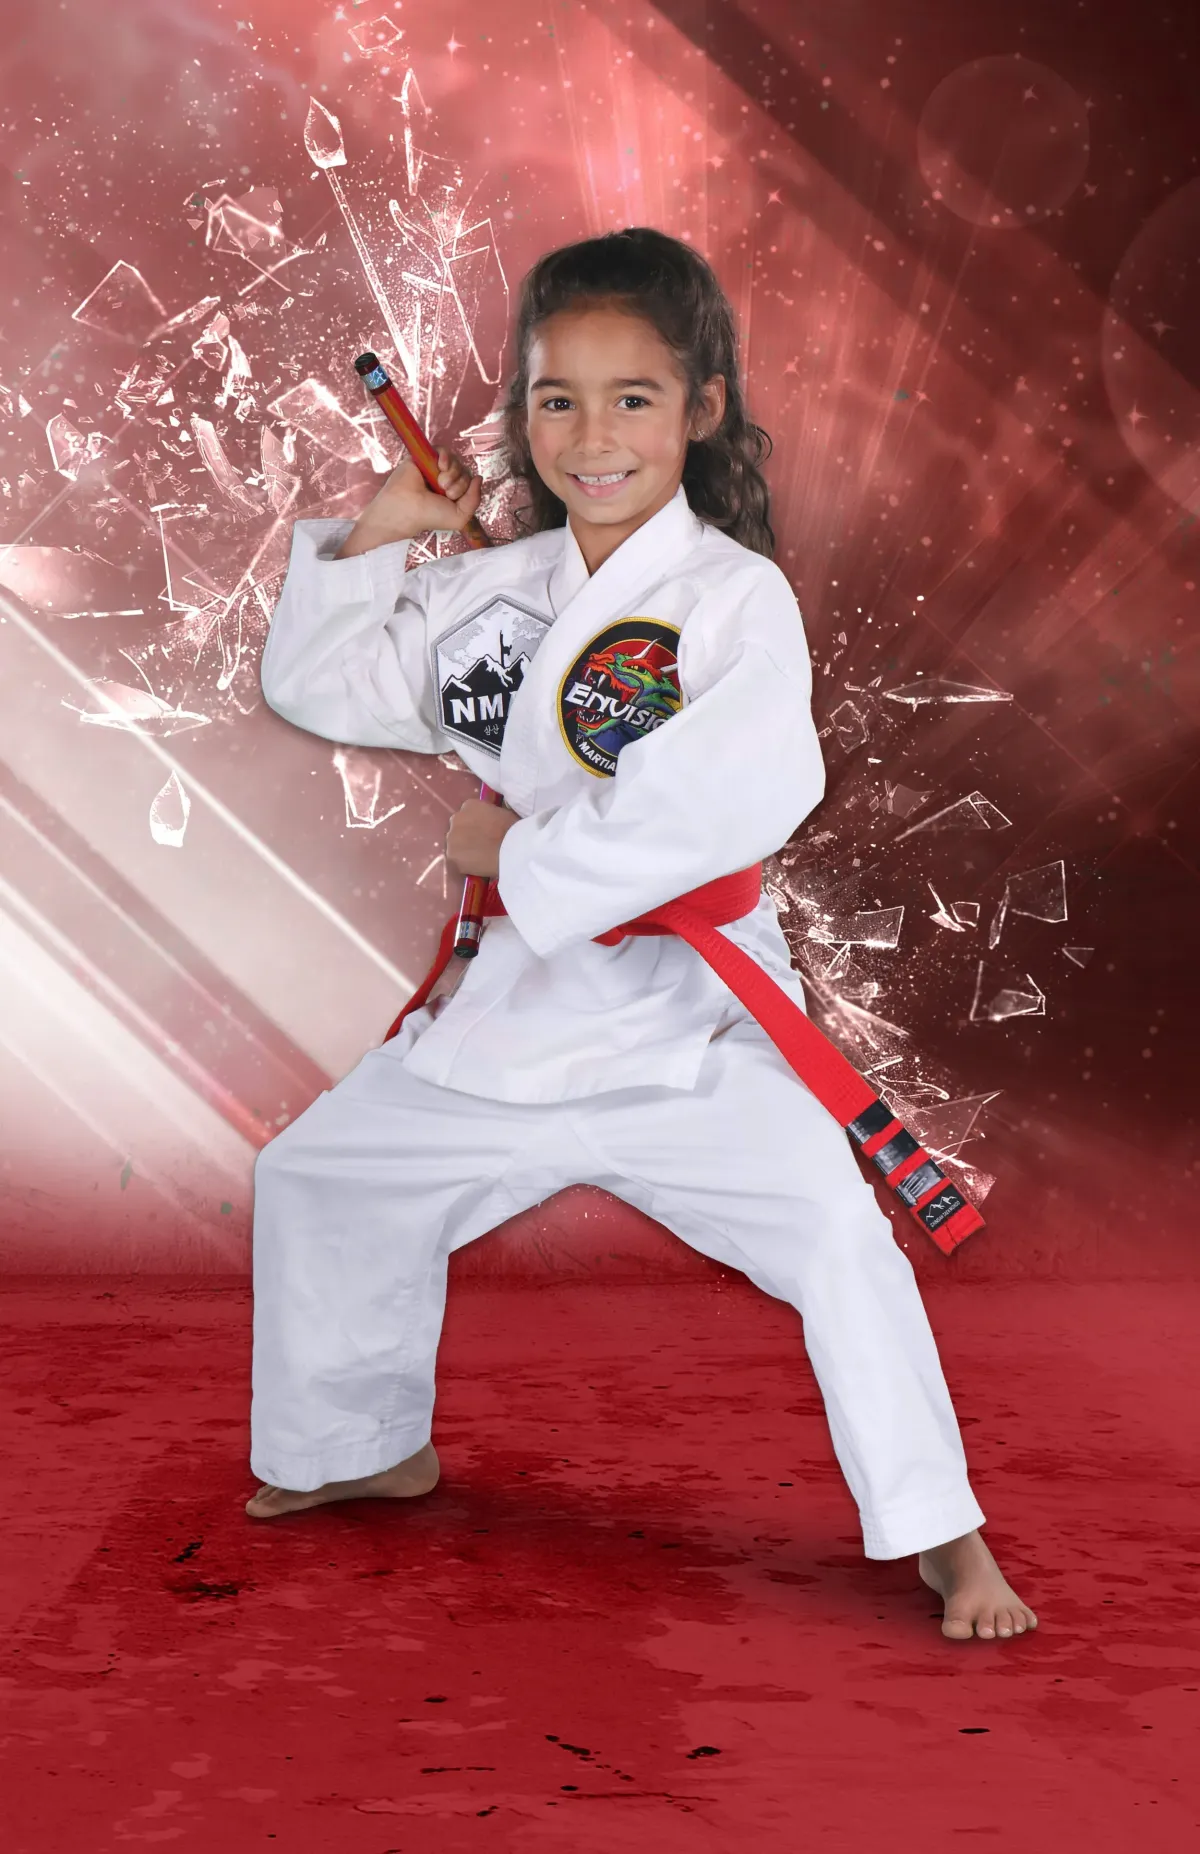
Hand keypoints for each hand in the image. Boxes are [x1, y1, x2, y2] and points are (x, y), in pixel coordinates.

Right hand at [336, 450, 482, 556]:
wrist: (408, 508)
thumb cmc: (431, 516)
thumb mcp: (460, 516)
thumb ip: (475, 499)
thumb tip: (479, 477)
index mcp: (454, 494)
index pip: (471, 483)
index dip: (467, 489)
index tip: (453, 499)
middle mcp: (446, 480)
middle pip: (466, 472)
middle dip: (459, 483)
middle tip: (445, 493)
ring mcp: (436, 469)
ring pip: (457, 462)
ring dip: (452, 473)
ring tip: (439, 483)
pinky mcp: (426, 458)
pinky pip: (444, 450)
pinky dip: (446, 456)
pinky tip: (440, 466)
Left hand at [445, 798, 517, 879]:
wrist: (512, 848)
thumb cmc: (514, 829)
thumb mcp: (502, 812)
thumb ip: (489, 816)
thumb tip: (488, 823)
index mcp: (470, 805)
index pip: (468, 814)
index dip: (476, 824)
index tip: (485, 832)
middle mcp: (456, 818)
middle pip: (458, 828)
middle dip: (466, 835)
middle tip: (481, 845)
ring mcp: (451, 838)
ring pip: (455, 844)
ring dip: (464, 849)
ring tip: (479, 857)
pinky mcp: (451, 856)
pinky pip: (457, 860)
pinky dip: (465, 863)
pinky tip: (477, 866)